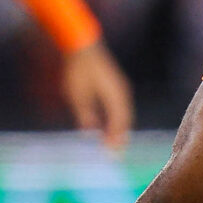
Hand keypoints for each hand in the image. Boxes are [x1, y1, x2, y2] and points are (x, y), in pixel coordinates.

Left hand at [62, 38, 132, 153]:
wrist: (83, 46)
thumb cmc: (79, 70)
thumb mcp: (77, 94)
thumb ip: (85, 114)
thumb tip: (90, 132)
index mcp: (114, 96)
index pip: (119, 122)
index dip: (116, 139)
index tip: (112, 154)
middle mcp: (122, 93)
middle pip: (125, 120)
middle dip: (120, 138)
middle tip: (115, 155)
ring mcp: (120, 89)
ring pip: (124, 115)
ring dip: (119, 130)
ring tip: (114, 146)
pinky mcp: (116, 87)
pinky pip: (120, 108)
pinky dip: (116, 121)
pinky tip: (109, 129)